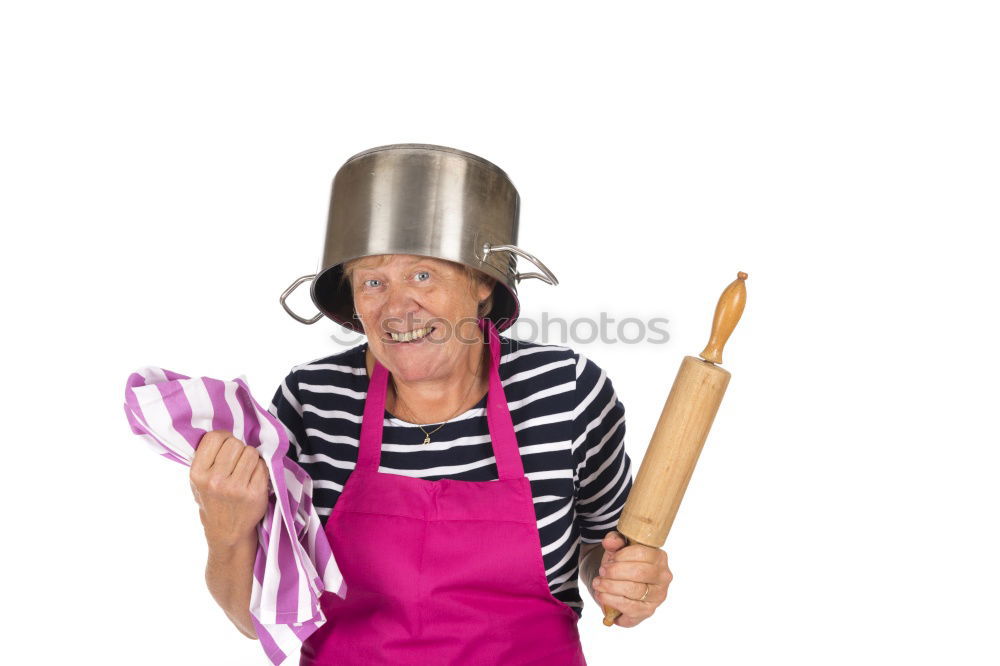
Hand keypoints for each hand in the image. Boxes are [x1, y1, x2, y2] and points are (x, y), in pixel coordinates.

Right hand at [189, 430, 270, 546]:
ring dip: (251, 458)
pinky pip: (263, 466)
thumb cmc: (212, 501)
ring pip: (251, 452)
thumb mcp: (197, 481)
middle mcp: (215, 481)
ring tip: (245, 469)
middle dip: (238, 448)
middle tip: (236, 461)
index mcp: (198, 474)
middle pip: (235, 443)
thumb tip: (222, 430)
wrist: (226, 532)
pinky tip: (253, 478)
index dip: (223, 438)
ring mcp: (236, 488)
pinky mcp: (254, 493)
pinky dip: (260, 468)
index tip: (225, 446)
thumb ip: (205, 457)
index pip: (214, 437)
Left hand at [591, 530, 671, 627]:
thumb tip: (609, 542)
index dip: (622, 556)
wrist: (621, 583)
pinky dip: (613, 602)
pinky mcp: (648, 611)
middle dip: (615, 572)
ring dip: (611, 587)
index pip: (642, 553)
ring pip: (634, 591)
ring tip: (597, 583)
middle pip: (639, 573)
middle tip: (601, 571)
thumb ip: (615, 540)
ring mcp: (657, 596)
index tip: (610, 558)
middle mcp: (663, 577)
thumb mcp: (618, 548)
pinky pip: (630, 608)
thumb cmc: (623, 563)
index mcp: (659, 557)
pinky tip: (602, 596)